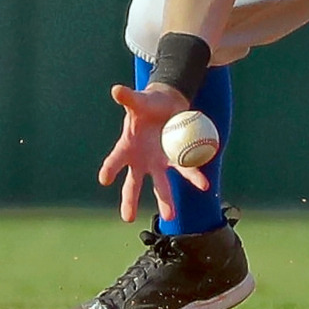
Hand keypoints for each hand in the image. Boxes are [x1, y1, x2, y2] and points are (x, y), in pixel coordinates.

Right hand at [98, 83, 208, 222]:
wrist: (167, 104)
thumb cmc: (147, 104)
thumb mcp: (139, 101)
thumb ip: (128, 98)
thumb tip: (116, 90)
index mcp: (127, 146)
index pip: (115, 159)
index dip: (110, 168)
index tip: (104, 179)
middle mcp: (141, 160)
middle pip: (134, 183)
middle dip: (130, 200)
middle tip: (128, 218)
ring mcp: (158, 162)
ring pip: (161, 184)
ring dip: (166, 199)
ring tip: (170, 216)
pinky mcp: (176, 159)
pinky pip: (186, 169)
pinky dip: (195, 176)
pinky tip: (204, 185)